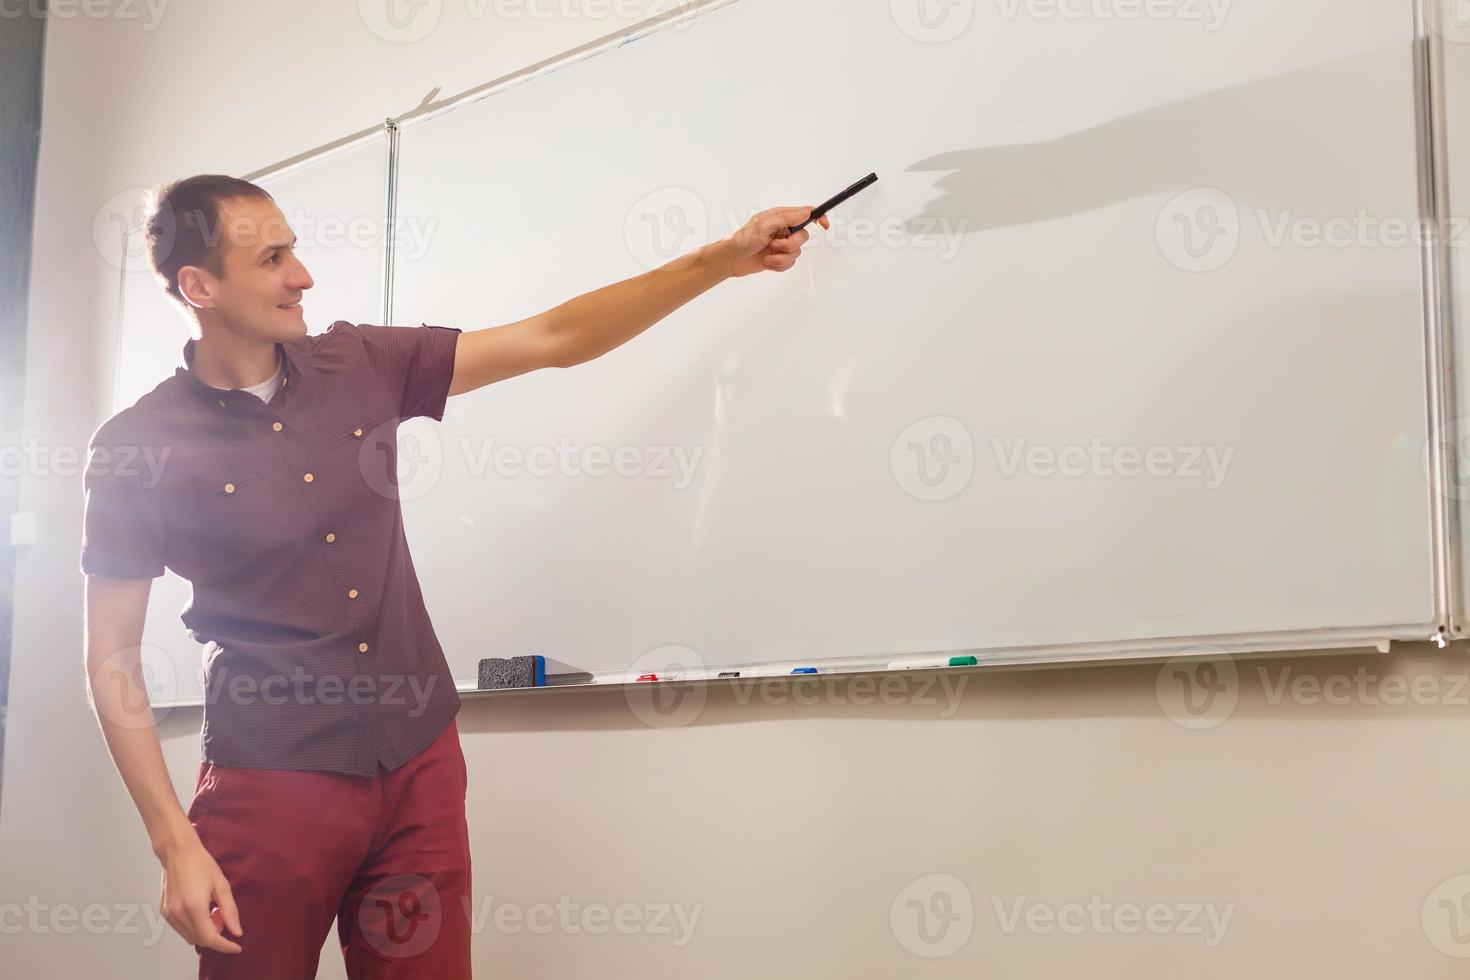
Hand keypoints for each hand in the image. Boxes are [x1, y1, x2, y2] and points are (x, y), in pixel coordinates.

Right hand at [159, 830, 243, 953]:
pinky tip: (199, 908)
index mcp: (194, 907)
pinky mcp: (164, 912)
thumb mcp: (222, 885)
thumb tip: (237, 932)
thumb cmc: (202, 864)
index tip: (237, 947)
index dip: (225, 946)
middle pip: (200, 940)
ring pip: (190, 936)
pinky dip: (194, 926)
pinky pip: (182, 929)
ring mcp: (169, 914)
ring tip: (211, 909)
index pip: (210, 938)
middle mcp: (178, 914)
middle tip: (221, 913)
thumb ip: (230, 911)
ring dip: (204, 930)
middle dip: (216, 933)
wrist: (177, 851)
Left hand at [721, 206, 830, 277]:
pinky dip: (778, 265)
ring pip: (797, 253)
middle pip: (804, 237)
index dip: (818, 217)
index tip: (824, 226)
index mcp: (781, 216)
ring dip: (781, 258)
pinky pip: (790, 264)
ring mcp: (781, 244)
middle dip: (790, 245)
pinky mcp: (779, 258)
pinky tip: (766, 262)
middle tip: (776, 245)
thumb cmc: (742, 238)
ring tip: (766, 257)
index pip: (806, 213)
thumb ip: (787, 218)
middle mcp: (783, 229)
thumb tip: (807, 213)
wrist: (730, 259)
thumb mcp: (764, 225)